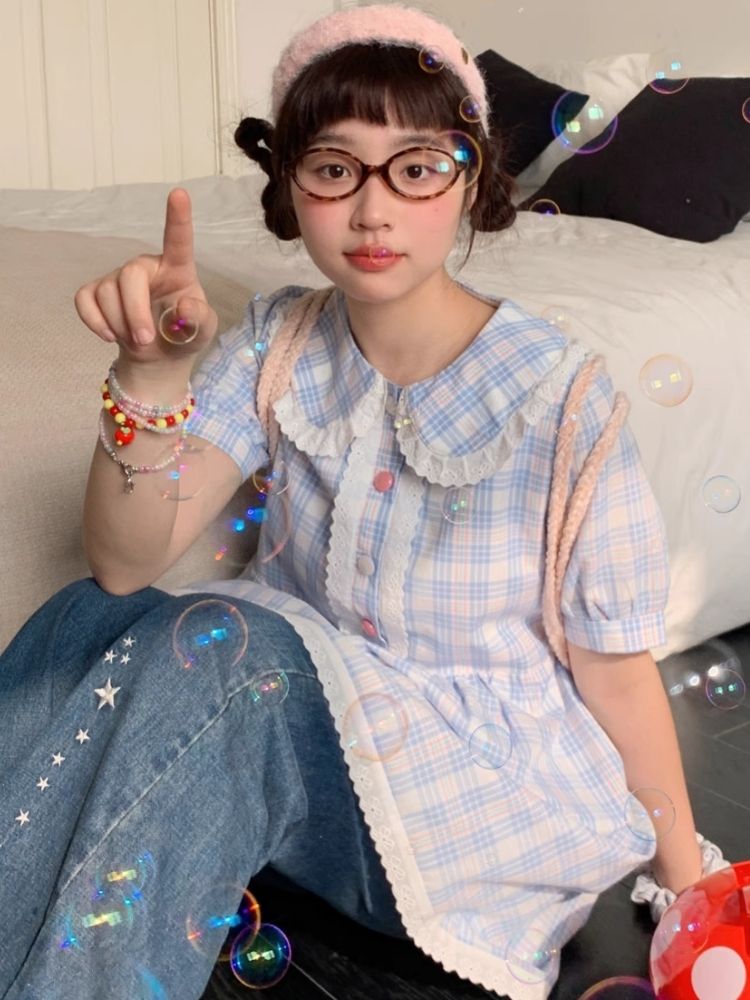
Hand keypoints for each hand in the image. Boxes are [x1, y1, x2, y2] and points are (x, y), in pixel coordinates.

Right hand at [74, 187, 217, 367]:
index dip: (178, 218)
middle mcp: (146, 267)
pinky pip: (85, 300)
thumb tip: (185, 307)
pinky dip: (95, 322)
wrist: (158, 356)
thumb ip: (200, 320)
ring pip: (108, 293)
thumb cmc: (182, 335)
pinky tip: (110, 335)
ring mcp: (118, 277)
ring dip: (120, 325)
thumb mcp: (202, 333)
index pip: (178, 241)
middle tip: (145, 340)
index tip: (179, 194)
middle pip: (130, 275)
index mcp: (178, 269)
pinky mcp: (95, 291)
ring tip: (137, 340)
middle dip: (135, 312)